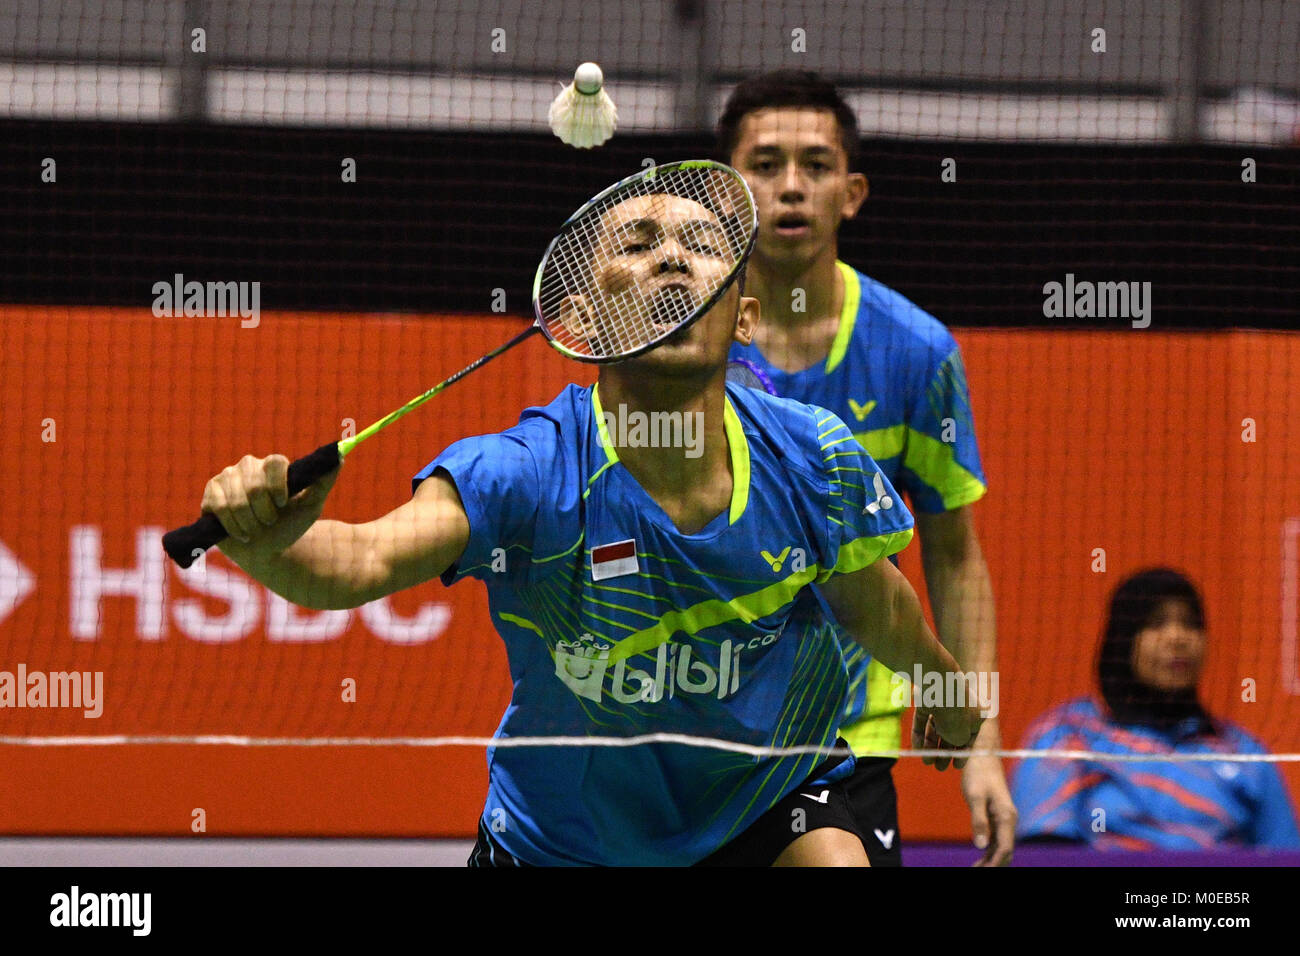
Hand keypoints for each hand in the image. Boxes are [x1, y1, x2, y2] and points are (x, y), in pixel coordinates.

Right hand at [201, 453, 339, 558]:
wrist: (268, 551)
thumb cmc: (290, 525)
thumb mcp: (311, 505)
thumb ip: (324, 480)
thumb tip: (339, 456)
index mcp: (272, 465)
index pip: (274, 463)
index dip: (278, 485)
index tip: (283, 504)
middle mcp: (247, 466)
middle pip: (254, 485)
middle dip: (264, 512)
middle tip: (270, 522)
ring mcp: (226, 479)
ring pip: (236, 499)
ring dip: (250, 522)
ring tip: (256, 530)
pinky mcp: (210, 495)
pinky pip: (218, 506)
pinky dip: (233, 525)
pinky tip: (241, 534)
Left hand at [911, 704, 982, 771]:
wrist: (939, 689)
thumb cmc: (955, 715)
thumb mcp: (960, 737)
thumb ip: (957, 743)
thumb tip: (952, 744)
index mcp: (977, 714)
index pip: (970, 737)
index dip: (962, 753)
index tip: (956, 766)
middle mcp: (961, 707)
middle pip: (951, 732)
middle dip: (944, 751)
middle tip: (939, 767)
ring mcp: (942, 702)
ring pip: (936, 727)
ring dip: (931, 746)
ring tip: (926, 761)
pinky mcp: (926, 700)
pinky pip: (923, 720)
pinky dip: (920, 734)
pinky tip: (918, 750)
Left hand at [961, 729, 1016, 865]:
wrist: (982, 754)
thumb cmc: (978, 773)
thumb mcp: (974, 796)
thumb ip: (979, 821)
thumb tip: (980, 846)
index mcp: (1006, 816)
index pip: (1005, 848)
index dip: (995, 863)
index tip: (982, 871)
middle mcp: (1009, 819)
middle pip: (1006, 851)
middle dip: (994, 864)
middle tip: (976, 871)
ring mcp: (1004, 818)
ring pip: (1002, 846)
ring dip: (992, 859)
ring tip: (976, 869)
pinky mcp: (997, 815)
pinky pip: (997, 838)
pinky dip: (990, 850)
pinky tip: (981, 857)